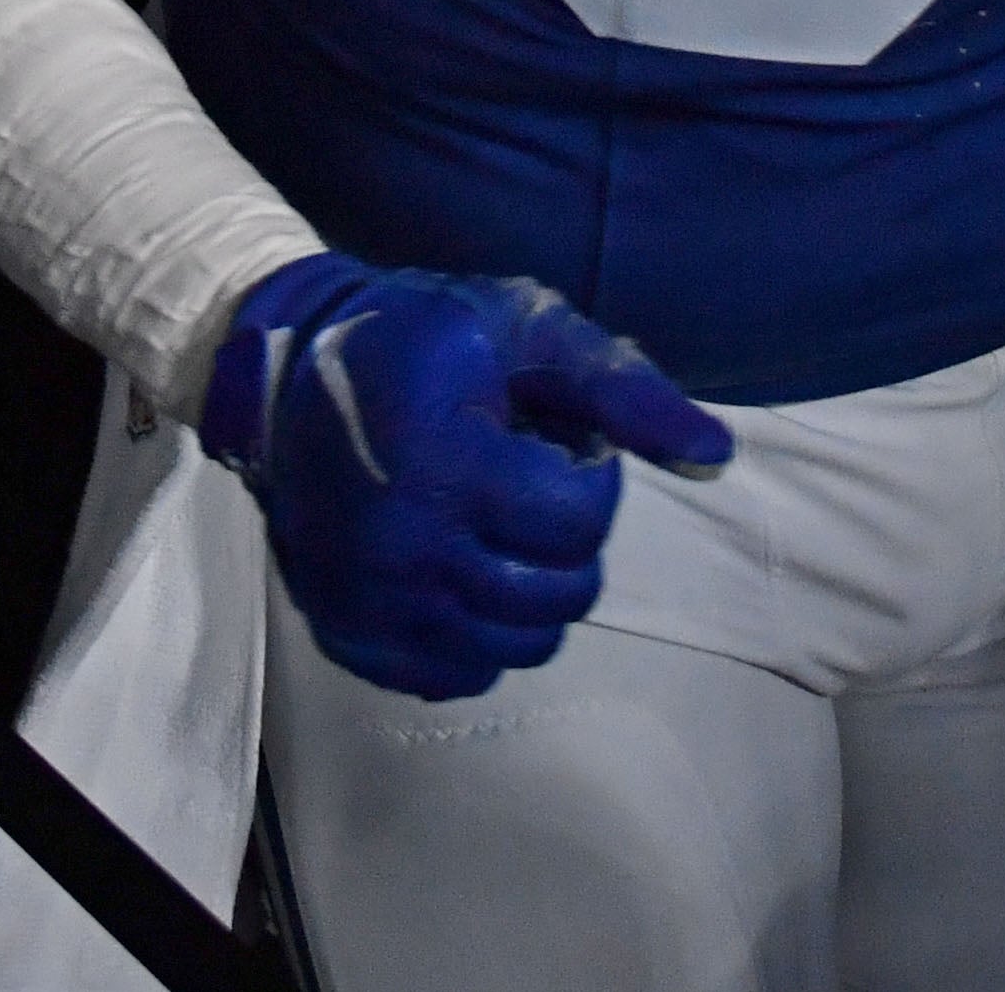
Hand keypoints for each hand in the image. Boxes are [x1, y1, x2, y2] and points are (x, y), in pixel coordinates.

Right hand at [205, 257, 732, 700]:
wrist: (287, 374)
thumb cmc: (426, 341)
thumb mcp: (530, 330)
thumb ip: (625, 390)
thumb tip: (717, 458)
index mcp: (447, 465)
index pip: (581, 522)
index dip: (590, 478)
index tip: (554, 444)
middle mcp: (404, 550)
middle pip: (558, 596)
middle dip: (568, 541)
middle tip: (527, 488)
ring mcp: (372, 604)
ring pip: (518, 647)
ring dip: (531, 592)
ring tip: (495, 526)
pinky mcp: (351, 638)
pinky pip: (459, 675)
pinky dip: (478, 633)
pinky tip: (459, 568)